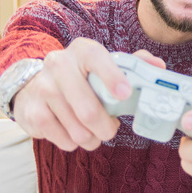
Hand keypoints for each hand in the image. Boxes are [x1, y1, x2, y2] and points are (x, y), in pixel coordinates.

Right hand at [12, 38, 164, 151]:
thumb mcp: (103, 66)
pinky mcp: (32, 111)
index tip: (125, 95)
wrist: (34, 86)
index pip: (97, 59)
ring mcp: (43, 88)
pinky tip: (74, 133)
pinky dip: (74, 142)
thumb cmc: (81, 78)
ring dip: (91, 137)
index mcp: (82, 51)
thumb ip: (132, 65)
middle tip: (111, 130)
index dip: (112, 77)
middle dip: (106, 127)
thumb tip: (158, 67)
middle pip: (87, 108)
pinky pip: (63, 139)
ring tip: (92, 130)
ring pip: (77, 128)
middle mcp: (58, 64)